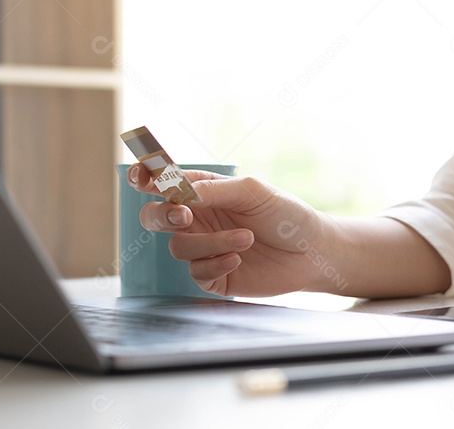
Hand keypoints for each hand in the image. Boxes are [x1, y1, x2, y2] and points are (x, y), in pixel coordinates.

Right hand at [127, 164, 328, 296]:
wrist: (312, 251)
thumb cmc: (285, 214)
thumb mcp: (252, 191)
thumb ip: (213, 189)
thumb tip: (178, 192)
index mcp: (202, 193)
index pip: (163, 183)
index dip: (144, 178)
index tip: (141, 177)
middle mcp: (197, 220)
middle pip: (154, 217)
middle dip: (161, 215)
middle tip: (184, 216)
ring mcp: (203, 249)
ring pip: (178, 248)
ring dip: (210, 243)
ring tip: (246, 238)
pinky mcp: (213, 277)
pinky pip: (196, 273)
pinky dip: (216, 264)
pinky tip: (239, 258)